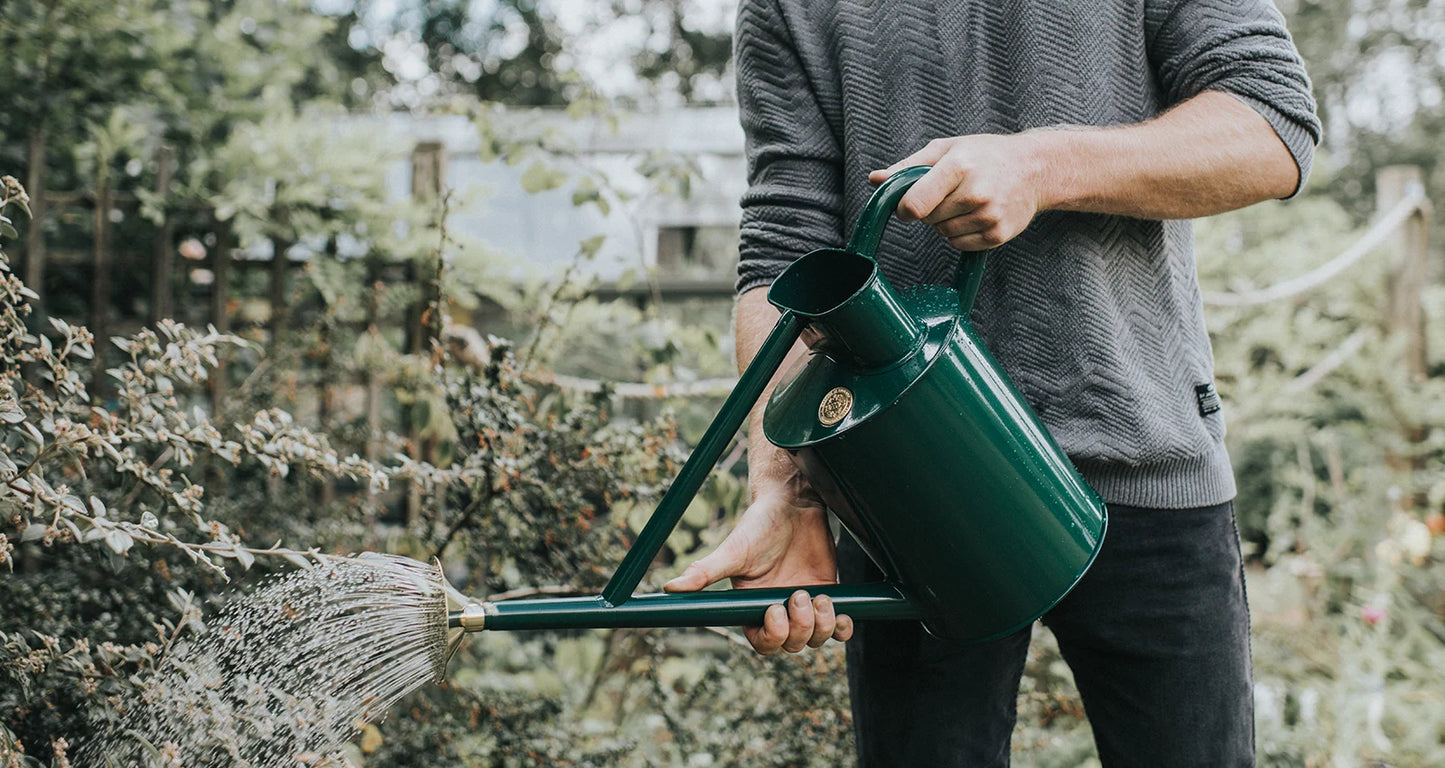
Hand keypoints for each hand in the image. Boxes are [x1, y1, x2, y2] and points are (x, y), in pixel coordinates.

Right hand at [663, 488, 853, 654]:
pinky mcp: (829, 595)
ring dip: (822, 626)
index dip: (773, 636)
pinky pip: (839, 628)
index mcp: (753, 606)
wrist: (793, 504)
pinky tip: (842, 613)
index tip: (775, 609)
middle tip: (800, 594)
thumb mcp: (733, 551)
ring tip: (821, 597)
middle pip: (792, 645)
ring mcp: (806, 606)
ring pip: (817, 639)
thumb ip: (704, 572)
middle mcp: (779, 611)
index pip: (763, 642)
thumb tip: (669, 587)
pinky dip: (842, 628)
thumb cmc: (759, 526)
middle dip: (800, 628)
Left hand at [870, 133, 1049, 250]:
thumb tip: (875, 179)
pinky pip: (960, 244)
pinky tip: (976, 214)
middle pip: (928, 219)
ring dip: (946, 222)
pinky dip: (961, 234)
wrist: (1035, 168)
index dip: (904, 208)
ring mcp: (989, 216)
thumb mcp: (946, 149)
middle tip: (949, 193)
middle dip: (930, 209)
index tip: (908, 205)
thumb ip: (908, 166)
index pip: (915, 204)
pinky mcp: (998, 234)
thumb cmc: (985, 155)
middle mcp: (975, 192)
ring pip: (943, 234)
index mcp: (959, 166)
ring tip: (966, 201)